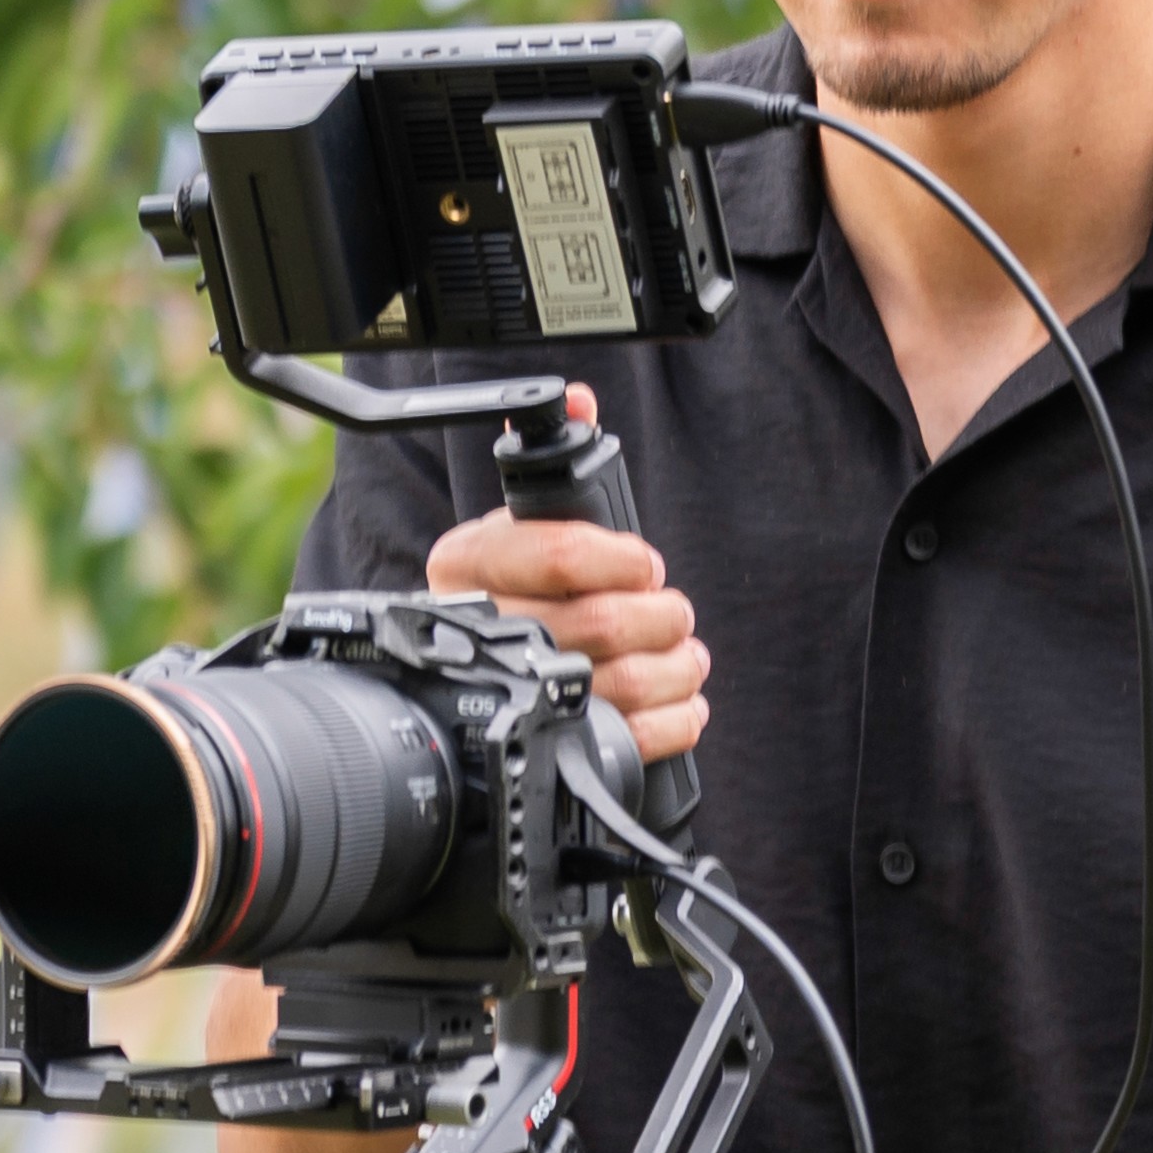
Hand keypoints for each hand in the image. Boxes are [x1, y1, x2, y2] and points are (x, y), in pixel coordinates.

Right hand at [421, 386, 707, 758]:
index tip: (645, 561)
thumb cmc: (525, 588)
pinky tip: (683, 700)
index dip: (620, 558)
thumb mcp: (527, 520)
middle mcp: (479, 630)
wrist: (492, 678)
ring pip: (621, 683)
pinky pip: (632, 740)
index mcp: (465, 563)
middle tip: (673, 610)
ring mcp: (512, 699)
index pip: (555, 553)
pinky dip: (676, 719)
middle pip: (598, 622)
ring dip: (676, 666)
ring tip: (686, 653)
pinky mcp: (553, 753)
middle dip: (659, 614)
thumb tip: (577, 399)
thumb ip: (555, 460)